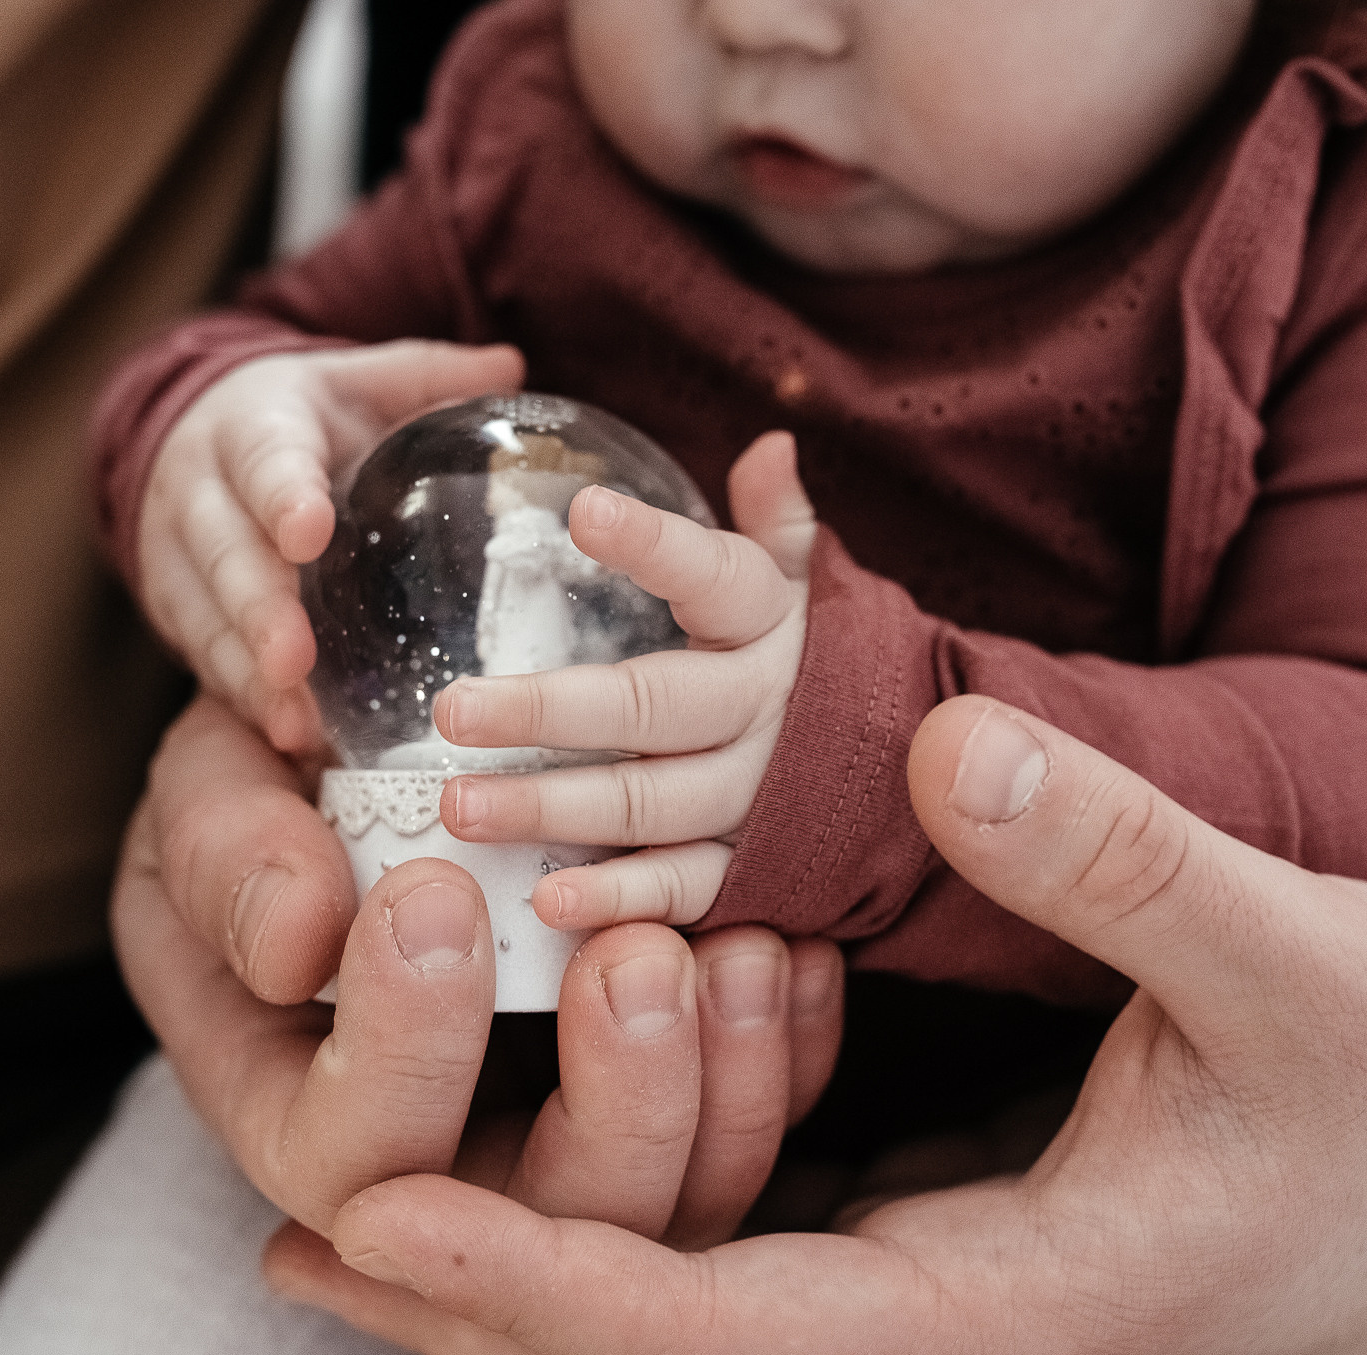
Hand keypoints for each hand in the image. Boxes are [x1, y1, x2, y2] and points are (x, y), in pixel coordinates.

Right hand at [110, 695, 844, 1245]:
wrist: (351, 774)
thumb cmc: (264, 797)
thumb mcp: (209, 800)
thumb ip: (229, 858)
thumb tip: (296, 942)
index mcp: (296, 1119)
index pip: (354, 1160)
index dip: (403, 1052)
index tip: (434, 895)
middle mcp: (434, 1176)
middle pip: (544, 1230)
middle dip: (614, 1102)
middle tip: (641, 952)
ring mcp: (556, 1150)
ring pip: (671, 1210)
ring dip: (723, 1086)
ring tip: (741, 947)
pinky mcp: (662, 1114)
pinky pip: (750, 1134)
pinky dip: (787, 1053)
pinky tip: (794, 952)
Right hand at [137, 340, 524, 751]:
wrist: (195, 434)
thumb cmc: (301, 417)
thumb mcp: (358, 381)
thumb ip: (428, 376)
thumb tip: (509, 365)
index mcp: (251, 425)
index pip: (263, 457)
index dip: (281, 495)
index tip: (307, 532)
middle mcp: (199, 487)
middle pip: (223, 551)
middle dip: (255, 608)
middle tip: (294, 661)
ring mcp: (176, 553)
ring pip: (203, 614)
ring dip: (245, 671)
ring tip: (292, 722)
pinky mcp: (175, 605)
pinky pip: (201, 655)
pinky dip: (241, 696)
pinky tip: (287, 733)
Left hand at [262, 695, 1366, 1354]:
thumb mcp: (1302, 962)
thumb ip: (1123, 864)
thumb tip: (943, 746)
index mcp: (1008, 1296)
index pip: (724, 1321)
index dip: (540, 1270)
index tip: (377, 1204)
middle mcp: (940, 1319)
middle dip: (479, 1306)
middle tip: (300, 1232)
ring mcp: (930, 1295)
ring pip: (682, 1322)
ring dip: (522, 1274)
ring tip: (357, 1210)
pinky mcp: (930, 1245)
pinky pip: (733, 1261)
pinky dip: (610, 1228)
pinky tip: (530, 1157)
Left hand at [431, 430, 816, 926]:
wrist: (914, 781)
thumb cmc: (822, 665)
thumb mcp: (808, 588)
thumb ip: (777, 522)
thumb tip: (771, 442)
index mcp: (773, 624)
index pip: (713, 574)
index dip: (652, 545)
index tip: (583, 511)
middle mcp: (766, 710)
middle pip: (652, 706)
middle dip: (548, 710)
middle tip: (452, 710)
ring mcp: (760, 798)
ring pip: (650, 803)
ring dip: (554, 809)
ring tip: (460, 806)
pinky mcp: (756, 872)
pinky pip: (684, 888)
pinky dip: (618, 900)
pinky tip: (546, 900)